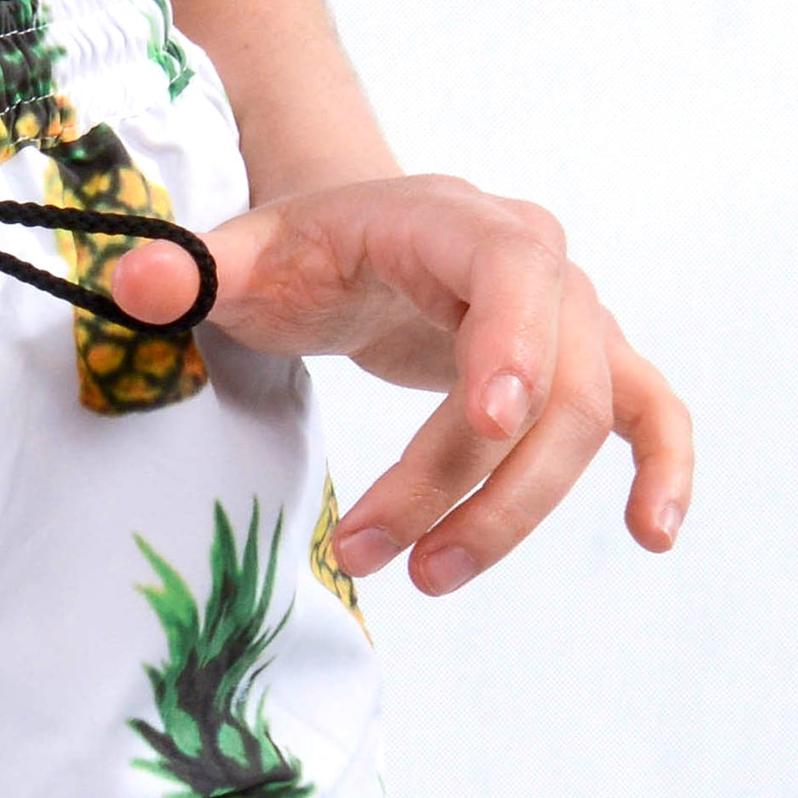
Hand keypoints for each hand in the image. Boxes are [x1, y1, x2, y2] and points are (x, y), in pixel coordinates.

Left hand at [104, 174, 690, 594]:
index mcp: (454, 221)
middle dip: (469, 481)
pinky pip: (651, 413)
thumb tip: (134, 286)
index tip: (490, 423)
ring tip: (425, 576)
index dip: (512, 344)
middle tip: (380, 558)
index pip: (510, 271)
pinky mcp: (588, 367)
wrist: (357, 235)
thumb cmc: (304, 250)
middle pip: (549, 379)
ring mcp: (574, 315)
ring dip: (514, 510)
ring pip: (586, 419)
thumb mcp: (243, 254)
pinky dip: (664, 469)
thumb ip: (190, 269)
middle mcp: (536, 261)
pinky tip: (651, 535)